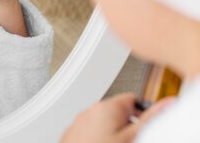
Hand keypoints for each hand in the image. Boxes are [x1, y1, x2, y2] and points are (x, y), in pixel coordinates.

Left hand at [61, 93, 175, 142]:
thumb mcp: (132, 139)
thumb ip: (150, 120)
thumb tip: (166, 103)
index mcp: (105, 107)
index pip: (132, 98)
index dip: (145, 112)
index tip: (151, 124)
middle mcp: (88, 112)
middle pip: (117, 112)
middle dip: (128, 125)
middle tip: (135, 139)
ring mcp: (77, 125)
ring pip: (103, 125)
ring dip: (113, 134)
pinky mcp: (70, 137)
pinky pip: (90, 134)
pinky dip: (98, 139)